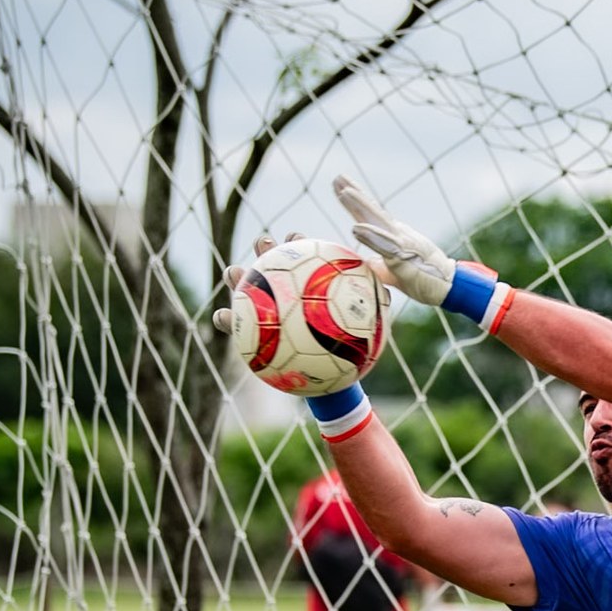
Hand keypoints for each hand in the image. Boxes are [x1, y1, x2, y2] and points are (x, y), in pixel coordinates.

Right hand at [213, 233, 374, 397]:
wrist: (328, 375)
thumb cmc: (342, 347)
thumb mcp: (357, 329)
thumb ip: (367, 309)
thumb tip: (391, 292)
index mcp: (307, 285)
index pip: (301, 257)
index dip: (297, 242)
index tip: (298, 236)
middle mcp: (283, 292)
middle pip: (270, 264)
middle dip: (264, 248)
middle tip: (266, 243)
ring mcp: (265, 310)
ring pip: (245, 288)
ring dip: (236, 276)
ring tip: (235, 273)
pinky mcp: (249, 333)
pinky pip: (233, 326)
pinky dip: (225, 319)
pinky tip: (221, 316)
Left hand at [332, 175, 456, 307]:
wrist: (450, 286)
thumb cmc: (424, 280)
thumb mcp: (394, 273)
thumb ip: (379, 266)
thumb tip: (365, 262)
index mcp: (394, 237)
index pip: (371, 217)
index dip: (355, 203)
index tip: (339, 187)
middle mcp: (397, 234)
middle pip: (372, 212)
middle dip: (354, 195)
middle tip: (337, 178)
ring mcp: (402, 243)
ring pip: (377, 221)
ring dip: (360, 206)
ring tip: (344, 192)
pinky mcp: (405, 257)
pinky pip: (386, 245)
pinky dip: (371, 235)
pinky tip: (356, 228)